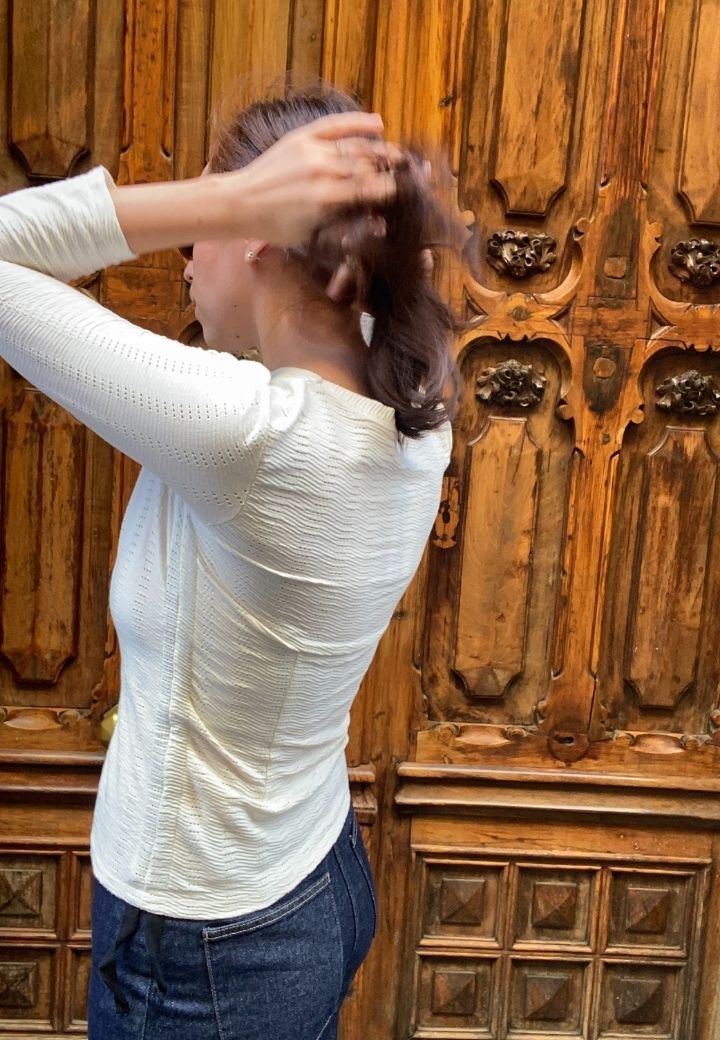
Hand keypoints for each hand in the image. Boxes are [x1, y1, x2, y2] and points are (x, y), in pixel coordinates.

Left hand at [222, 112, 399, 245]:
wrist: (241, 203)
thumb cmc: (276, 226)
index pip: (371, 190)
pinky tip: (378, 123)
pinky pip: (336, 125)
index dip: (393, 189)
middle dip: (392, 168)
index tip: (409, 190)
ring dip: (381, 149)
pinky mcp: (302, 137)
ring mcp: (312, 150)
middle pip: (368, 165)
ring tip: (398, 153)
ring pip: (357, 146)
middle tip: (411, 170)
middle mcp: (322, 170)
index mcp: (326, 198)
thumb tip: (380, 224)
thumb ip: (346, 226)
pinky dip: (358, 122)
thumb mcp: (313, 234)